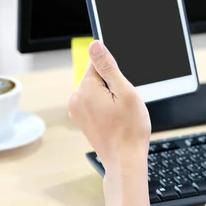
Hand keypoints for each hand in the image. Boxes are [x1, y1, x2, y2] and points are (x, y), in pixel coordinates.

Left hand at [68, 40, 150, 167]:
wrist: (125, 160)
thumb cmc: (130, 129)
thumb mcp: (125, 92)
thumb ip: (108, 66)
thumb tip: (94, 45)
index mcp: (85, 88)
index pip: (98, 63)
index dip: (115, 73)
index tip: (122, 88)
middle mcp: (76, 98)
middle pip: (97, 77)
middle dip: (113, 85)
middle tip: (124, 104)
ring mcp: (76, 110)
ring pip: (97, 90)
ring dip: (111, 97)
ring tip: (120, 114)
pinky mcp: (81, 119)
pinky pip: (94, 102)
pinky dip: (106, 107)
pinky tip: (115, 119)